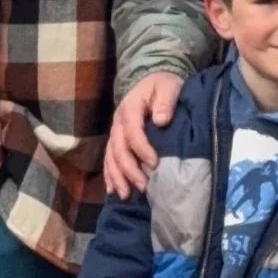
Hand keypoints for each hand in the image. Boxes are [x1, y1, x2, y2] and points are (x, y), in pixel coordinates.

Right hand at [104, 73, 182, 197]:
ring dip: (118, 177)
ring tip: (126, 195)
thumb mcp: (168, 86)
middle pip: (118, 149)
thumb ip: (166, 101)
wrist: (152, 82)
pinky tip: (114, 190)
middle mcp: (118, 122)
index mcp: (130, 107)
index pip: (132, 132)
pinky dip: (110, 175)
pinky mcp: (116, 140)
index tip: (155, 164)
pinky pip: (108, 159)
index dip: (142, 149)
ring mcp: (115, 132)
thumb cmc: (163, 86)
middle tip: (144, 186)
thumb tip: (161, 121)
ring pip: (111, 157)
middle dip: (129, 170)